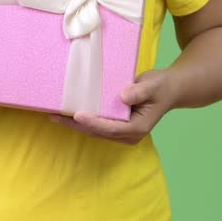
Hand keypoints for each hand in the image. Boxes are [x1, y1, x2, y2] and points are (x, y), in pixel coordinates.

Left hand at [49, 69, 175, 144]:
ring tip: (54, 115)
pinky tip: (66, 112)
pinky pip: (96, 124)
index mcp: (137, 128)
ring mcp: (121, 131)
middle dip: (76, 125)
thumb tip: (123, 96)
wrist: (167, 89)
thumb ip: (139, 91)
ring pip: (94, 130)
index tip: (77, 114)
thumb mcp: (153, 86)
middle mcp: (127, 134)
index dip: (93, 122)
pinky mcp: (115, 125)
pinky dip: (81, 120)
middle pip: (98, 132)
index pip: (111, 128)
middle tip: (55, 116)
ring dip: (74, 124)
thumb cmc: (161, 87)